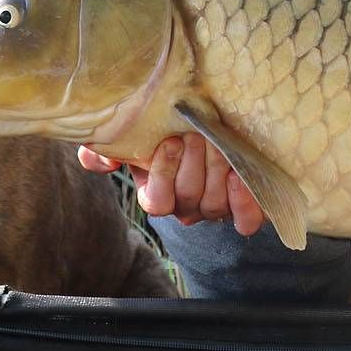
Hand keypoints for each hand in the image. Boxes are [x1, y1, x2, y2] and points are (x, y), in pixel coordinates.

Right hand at [77, 133, 265, 235]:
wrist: (211, 129)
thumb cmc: (167, 133)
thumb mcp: (134, 138)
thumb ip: (105, 150)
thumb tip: (105, 162)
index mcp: (157, 195)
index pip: (156, 202)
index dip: (163, 175)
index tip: (170, 142)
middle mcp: (187, 206)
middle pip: (189, 197)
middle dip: (194, 164)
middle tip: (197, 134)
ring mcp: (215, 208)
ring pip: (214, 205)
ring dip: (217, 171)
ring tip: (218, 143)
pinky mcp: (245, 209)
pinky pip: (245, 221)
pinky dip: (243, 202)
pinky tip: (239, 177)